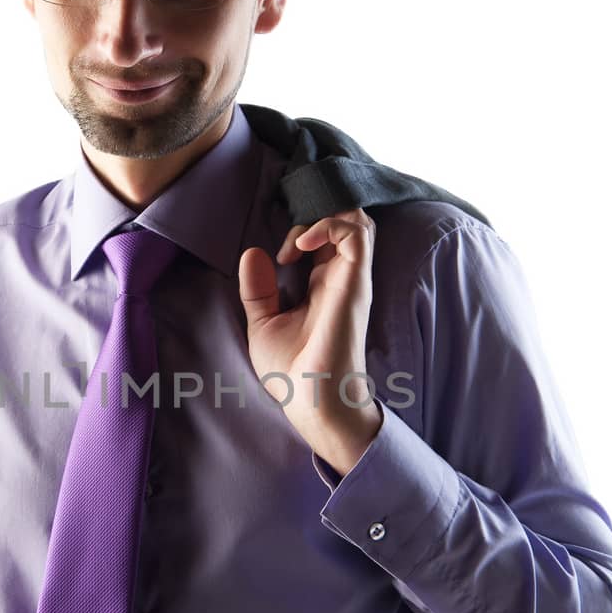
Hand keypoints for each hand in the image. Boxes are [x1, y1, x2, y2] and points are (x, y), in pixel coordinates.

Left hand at [238, 208, 383, 474]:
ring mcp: (351, 278)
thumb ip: (258, 290)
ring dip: (325, 215)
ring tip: (298, 241)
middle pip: (349, 220)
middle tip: (291, 240)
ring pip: (359, 219)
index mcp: (323, 284)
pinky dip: (328, 226)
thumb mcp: (263, 323)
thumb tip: (252, 252)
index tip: (278, 256)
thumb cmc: (291, 371)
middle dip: (318, 213)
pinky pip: (356, 234)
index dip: (304, 229)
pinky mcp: (355, 283)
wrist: (310, 399)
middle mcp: (341, 277)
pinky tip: (300, 246)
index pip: (329, 236)